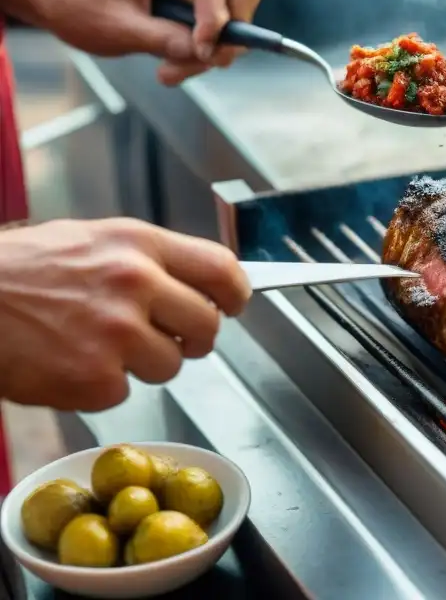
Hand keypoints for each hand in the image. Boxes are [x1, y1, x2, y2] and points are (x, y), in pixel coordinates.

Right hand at [0, 218, 251, 411]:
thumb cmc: (21, 270)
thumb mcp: (92, 240)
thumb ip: (149, 261)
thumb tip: (200, 285)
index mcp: (138, 244)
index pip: (222, 269)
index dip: (237, 293)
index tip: (234, 305)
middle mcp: (135, 283)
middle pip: (208, 326)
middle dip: (193, 338)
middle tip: (167, 338)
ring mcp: (116, 333)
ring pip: (170, 366)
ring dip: (143, 365)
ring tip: (97, 345)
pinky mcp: (93, 378)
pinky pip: (124, 392)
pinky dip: (100, 386)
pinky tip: (68, 362)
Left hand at [40, 0, 262, 85]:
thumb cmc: (78, 4)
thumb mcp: (119, 30)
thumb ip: (169, 41)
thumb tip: (214, 54)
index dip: (215, 27)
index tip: (203, 57)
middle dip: (232, 29)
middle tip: (204, 61)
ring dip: (224, 34)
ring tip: (183, 62)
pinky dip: (215, 30)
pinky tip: (185, 48)